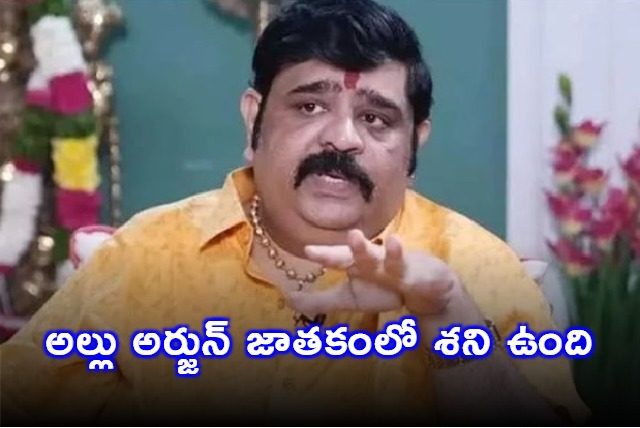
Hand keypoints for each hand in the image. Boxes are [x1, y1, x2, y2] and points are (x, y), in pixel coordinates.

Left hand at [286, 229, 457, 315]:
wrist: (424, 288)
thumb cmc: (382, 287)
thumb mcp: (349, 297)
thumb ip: (319, 300)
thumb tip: (288, 298)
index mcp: (358, 264)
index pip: (339, 257)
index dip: (325, 254)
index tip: (309, 250)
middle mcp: (377, 261)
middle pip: (366, 253)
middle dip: (360, 246)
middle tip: (353, 235)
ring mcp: (400, 267)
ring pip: (396, 260)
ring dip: (395, 252)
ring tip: (395, 242)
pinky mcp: (421, 278)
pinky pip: (423, 279)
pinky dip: (428, 279)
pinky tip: (431, 277)